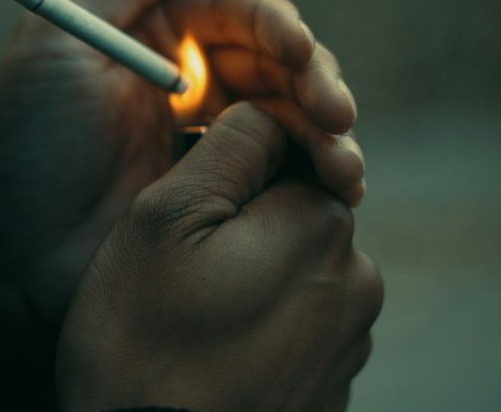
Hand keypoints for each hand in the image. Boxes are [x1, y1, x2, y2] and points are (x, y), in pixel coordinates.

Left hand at [0, 0, 363, 320]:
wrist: (5, 254)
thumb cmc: (25, 137)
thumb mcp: (67, 33)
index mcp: (159, 37)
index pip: (239, 14)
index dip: (276, 24)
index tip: (298, 48)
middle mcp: (193, 84)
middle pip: (280, 65)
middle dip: (316, 82)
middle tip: (336, 113)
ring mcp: (212, 146)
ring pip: (293, 122)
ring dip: (329, 136)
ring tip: (347, 167)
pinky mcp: (224, 203)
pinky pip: (284, 181)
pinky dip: (317, 182)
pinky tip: (340, 192)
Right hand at [57, 103, 382, 411]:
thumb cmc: (144, 345)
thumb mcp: (163, 219)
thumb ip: (228, 147)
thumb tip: (269, 115)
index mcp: (319, 225)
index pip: (285, 154)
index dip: (224, 178)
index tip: (183, 222)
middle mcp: (356, 280)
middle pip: (289, 214)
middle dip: (239, 229)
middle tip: (176, 276)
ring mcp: (350, 343)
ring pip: (291, 271)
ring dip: (248, 281)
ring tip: (191, 325)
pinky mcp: (333, 389)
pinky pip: (296, 329)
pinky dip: (259, 332)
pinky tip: (212, 359)